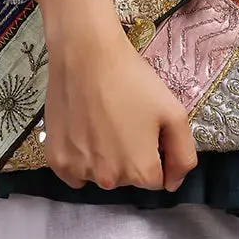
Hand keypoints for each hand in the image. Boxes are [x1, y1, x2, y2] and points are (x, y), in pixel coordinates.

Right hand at [41, 24, 198, 192]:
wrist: (87, 55)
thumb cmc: (133, 80)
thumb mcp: (174, 112)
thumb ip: (183, 154)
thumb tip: (172, 183)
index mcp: (140, 171)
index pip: (156, 179)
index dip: (156, 152)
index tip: (147, 128)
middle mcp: (108, 180)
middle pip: (127, 177)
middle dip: (131, 155)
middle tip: (125, 119)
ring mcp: (79, 171)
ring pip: (100, 174)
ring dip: (105, 157)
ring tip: (103, 120)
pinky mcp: (56, 160)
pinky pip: (74, 172)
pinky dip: (80, 158)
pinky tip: (83, 129)